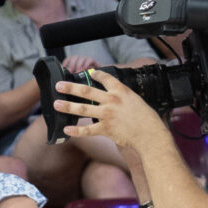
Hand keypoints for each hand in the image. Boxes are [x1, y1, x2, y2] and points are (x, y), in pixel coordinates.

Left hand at [54, 67, 171, 160]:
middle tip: (59, 86)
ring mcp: (107, 115)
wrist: (150, 134)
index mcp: (121, 91)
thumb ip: (122, 96)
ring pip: (83, 109)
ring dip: (67, 106)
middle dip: (70, 88)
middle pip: (86, 91)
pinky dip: (76, 130)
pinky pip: (87, 130)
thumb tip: (113, 94)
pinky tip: (66, 129)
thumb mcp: (136, 99)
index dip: (95, 74)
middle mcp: (112, 100)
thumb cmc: (146, 118)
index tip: (89, 72)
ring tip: (56, 104)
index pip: (105, 77)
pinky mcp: (106, 129)